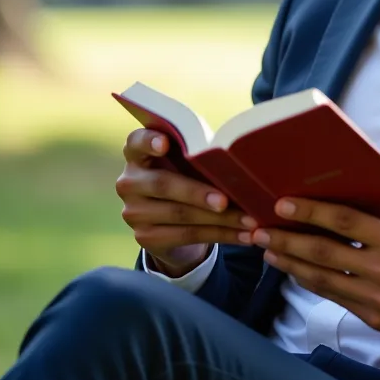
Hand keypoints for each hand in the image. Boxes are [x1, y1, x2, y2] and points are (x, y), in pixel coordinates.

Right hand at [116, 128, 256, 277]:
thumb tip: (238, 157)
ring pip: (179, 214)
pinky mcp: (145, 238)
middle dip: (198, 193)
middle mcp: (129, 182)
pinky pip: (187, 236)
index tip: (165, 144)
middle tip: (225, 201)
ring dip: (220, 219)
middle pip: (163, 184)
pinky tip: (244, 236)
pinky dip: (221, 235)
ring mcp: (133, 213)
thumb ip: (198, 154)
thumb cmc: (187, 175)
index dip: (148, 141)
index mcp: (137, 154)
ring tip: (249, 221)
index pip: (135, 142)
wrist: (172, 220)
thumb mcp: (187, 162)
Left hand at [238, 160, 379, 346]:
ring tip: (263, 247)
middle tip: (259, 226)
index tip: (283, 202)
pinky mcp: (371, 315)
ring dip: (288, 261)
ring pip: (320, 277)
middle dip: (287, 238)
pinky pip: (331, 295)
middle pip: (323, 252)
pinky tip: (289, 267)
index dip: (312, 212)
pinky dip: (306, 280)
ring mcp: (375, 297)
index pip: (346, 223)